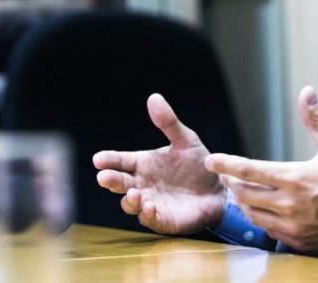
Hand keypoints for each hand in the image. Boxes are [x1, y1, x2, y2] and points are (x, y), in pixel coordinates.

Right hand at [93, 93, 225, 234]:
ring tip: (134, 193)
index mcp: (144, 164)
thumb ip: (169, 122)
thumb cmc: (198, 164)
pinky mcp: (163, 220)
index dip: (109, 160)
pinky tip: (150, 207)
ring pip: (131, 204)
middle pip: (120, 183)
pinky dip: (147, 215)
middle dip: (111, 181)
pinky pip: (150, 220)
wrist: (220, 189)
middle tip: (104, 178)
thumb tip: (154, 97)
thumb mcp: (186, 140)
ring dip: (129, 200)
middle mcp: (143, 184)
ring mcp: (151, 202)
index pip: (121, 161)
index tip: (98, 159)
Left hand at [205, 85, 317, 252]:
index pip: (249, 170)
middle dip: (232, 184)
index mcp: (295, 178)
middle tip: (227, 176)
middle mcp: (290, 204)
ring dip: (244, 203)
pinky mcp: (299, 242)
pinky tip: (265, 211)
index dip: (226, 164)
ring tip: (242, 192)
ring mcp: (293, 226)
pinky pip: (270, 231)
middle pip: (245, 195)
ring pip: (254, 216)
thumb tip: (306, 91)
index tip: (212, 160)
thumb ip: (315, 120)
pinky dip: (262, 220)